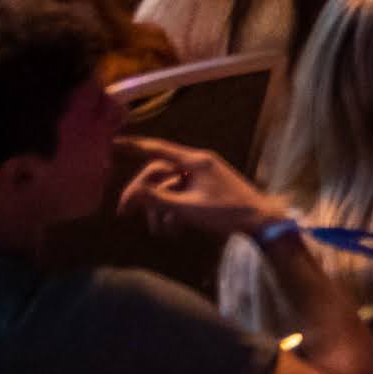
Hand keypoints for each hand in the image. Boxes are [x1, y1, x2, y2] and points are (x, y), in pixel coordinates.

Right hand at [115, 135, 285, 240]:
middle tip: (124, 213)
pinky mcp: (205, 190)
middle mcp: (197, 164)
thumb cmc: (227, 213)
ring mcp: (202, 177)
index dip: (133, 146)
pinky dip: (173, 211)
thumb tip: (130, 193)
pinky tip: (175, 229)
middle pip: (158, 173)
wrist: (261, 222)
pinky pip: (180, 195)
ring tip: (161, 230)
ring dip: (159, 209)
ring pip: (168, 188)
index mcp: (195, 161)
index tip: (111, 143)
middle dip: (142, 194)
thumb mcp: (187, 208)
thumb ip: (157, 199)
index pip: (157, 149)